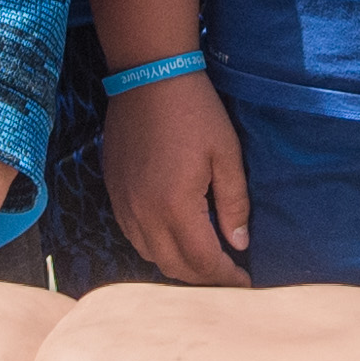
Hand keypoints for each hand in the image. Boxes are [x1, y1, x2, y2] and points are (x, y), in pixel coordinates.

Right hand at [108, 70, 252, 287]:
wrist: (148, 77)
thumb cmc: (195, 112)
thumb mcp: (227, 154)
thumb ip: (234, 203)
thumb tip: (239, 243)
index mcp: (175, 206)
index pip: (202, 261)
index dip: (226, 278)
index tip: (245, 283)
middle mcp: (143, 213)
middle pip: (173, 267)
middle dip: (203, 279)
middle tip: (228, 276)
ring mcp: (124, 204)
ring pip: (150, 256)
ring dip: (178, 265)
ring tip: (204, 260)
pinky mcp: (114, 192)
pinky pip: (133, 235)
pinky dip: (156, 247)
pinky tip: (174, 237)